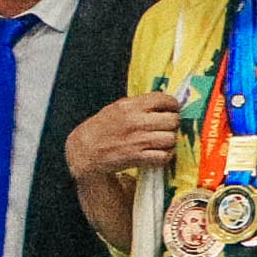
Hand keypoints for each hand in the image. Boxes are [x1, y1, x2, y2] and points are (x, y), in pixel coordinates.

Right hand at [66, 90, 183, 182]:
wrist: (84, 151)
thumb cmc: (101, 129)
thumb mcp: (116, 109)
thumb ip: (138, 105)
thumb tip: (163, 103)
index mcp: (129, 106)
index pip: (164, 99)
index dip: (172, 105)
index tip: (171, 110)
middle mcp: (135, 121)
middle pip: (172, 120)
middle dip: (172, 125)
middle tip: (164, 128)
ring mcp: (137, 140)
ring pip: (171, 138)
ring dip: (169, 142)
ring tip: (160, 142)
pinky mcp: (137, 157)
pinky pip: (164, 156)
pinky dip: (164, 156)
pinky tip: (157, 154)